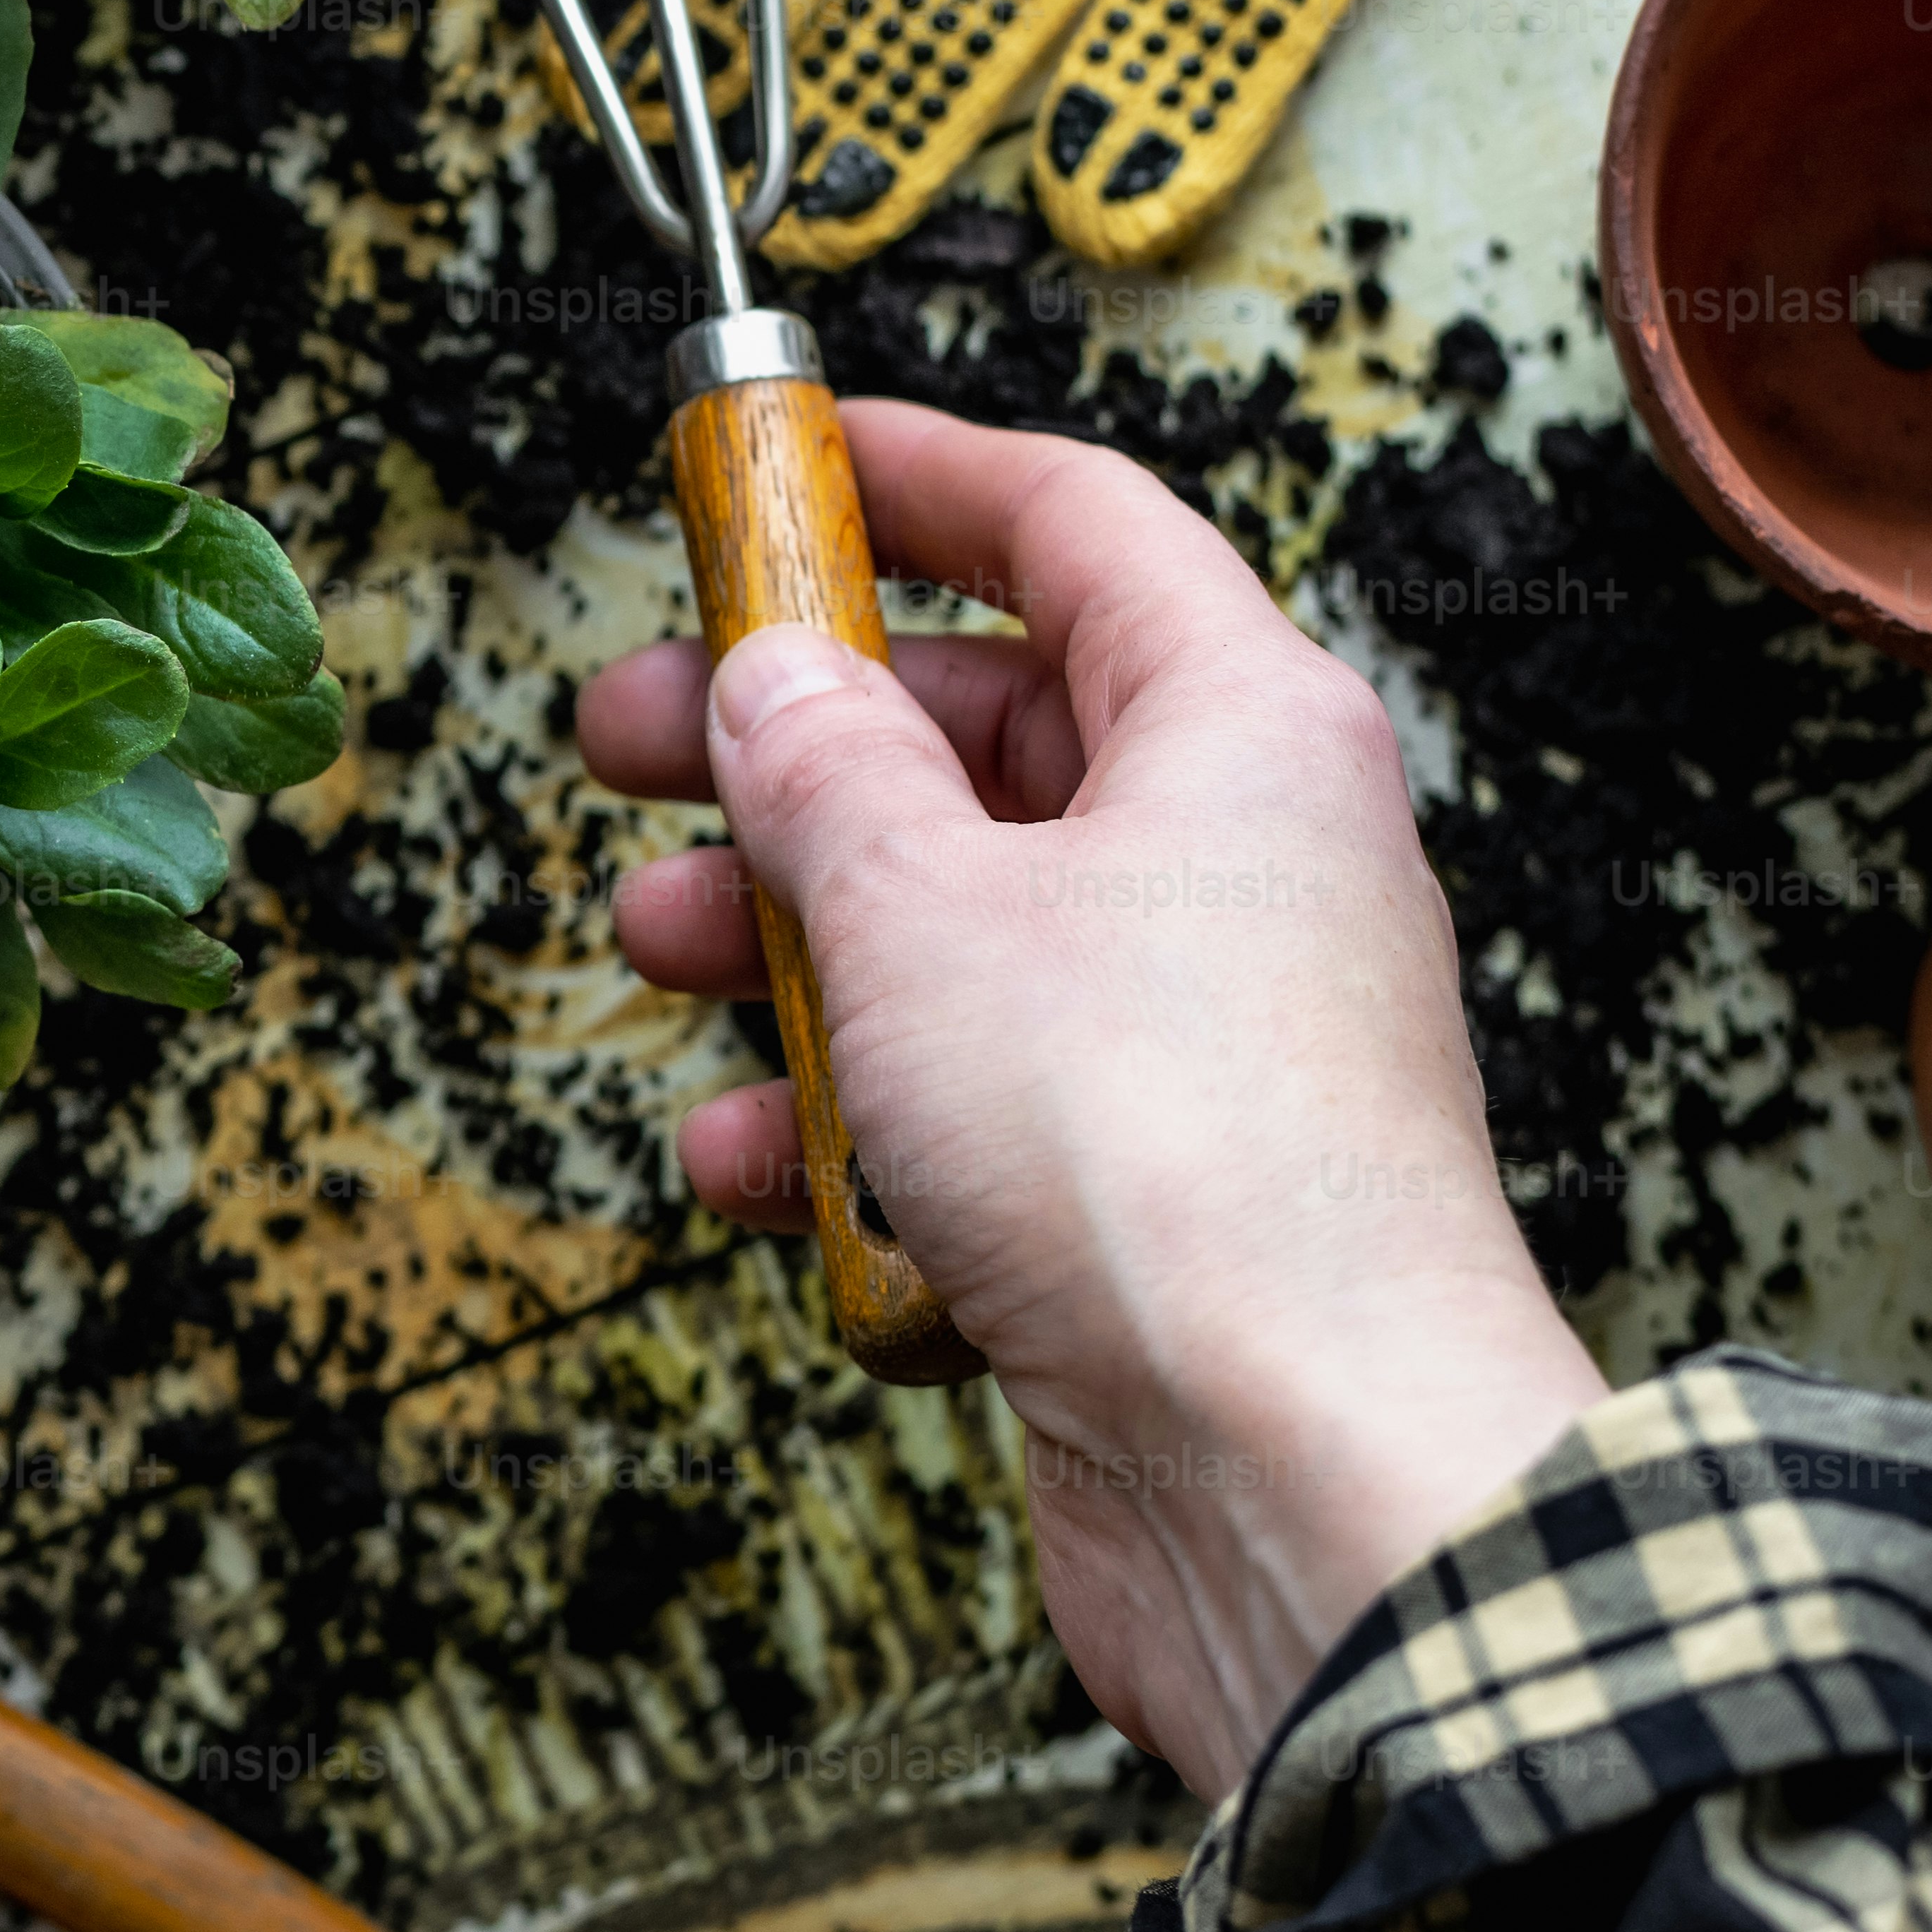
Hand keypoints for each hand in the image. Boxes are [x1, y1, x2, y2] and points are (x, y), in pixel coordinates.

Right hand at [577, 402, 1609, 1793]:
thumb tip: (769, 680)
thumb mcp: (918, 905)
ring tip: (668, 963)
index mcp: (1238, 733)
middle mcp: (1239, 866)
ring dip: (788, 948)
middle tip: (629, 740)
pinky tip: (765, 1167)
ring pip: (952, 932)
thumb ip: (819, 769)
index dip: (910, 474)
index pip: (1072, 527)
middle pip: (982, 738)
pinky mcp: (1147, 1199)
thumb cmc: (1162, 1160)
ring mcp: (1195, 1039)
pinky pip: (965, 1112)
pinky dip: (851, 1131)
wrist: (1303, 1474)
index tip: (771, 457)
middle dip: (787, 746)